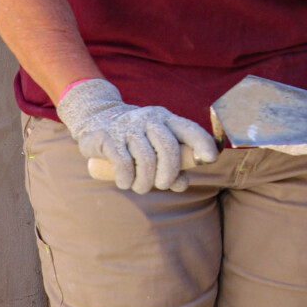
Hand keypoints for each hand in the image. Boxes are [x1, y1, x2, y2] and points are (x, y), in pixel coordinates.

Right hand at [56, 78, 219, 193]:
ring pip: (146, 159)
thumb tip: (182, 184)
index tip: (211, 159)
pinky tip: (126, 182)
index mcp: (166, 119)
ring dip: (145, 181)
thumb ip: (172, 166)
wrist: (95, 120)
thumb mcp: (154, 148)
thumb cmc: (134, 138)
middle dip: (169, 173)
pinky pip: (123, 162)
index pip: (189, 129)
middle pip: (168, 148)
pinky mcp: (108, 137)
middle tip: (162, 185)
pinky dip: (127, 178)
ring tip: (141, 187)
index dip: (203, 143)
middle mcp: (150, 119)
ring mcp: (129, 126)